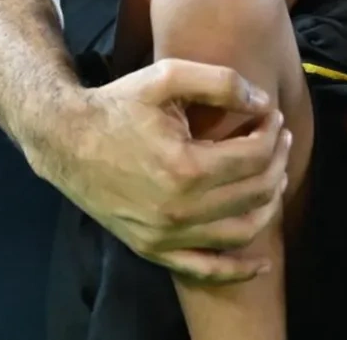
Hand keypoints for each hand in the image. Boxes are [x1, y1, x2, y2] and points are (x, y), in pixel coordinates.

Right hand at [28, 59, 290, 282]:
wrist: (67, 141)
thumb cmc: (119, 104)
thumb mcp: (168, 76)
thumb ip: (220, 82)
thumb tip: (262, 101)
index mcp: (184, 167)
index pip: (253, 156)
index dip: (272, 132)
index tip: (272, 115)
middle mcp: (179, 210)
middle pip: (254, 192)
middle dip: (277, 160)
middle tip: (279, 136)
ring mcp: (166, 236)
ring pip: (241, 232)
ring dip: (269, 203)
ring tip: (276, 174)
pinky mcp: (154, 249)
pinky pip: (206, 271)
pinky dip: (238, 270)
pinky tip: (261, 263)